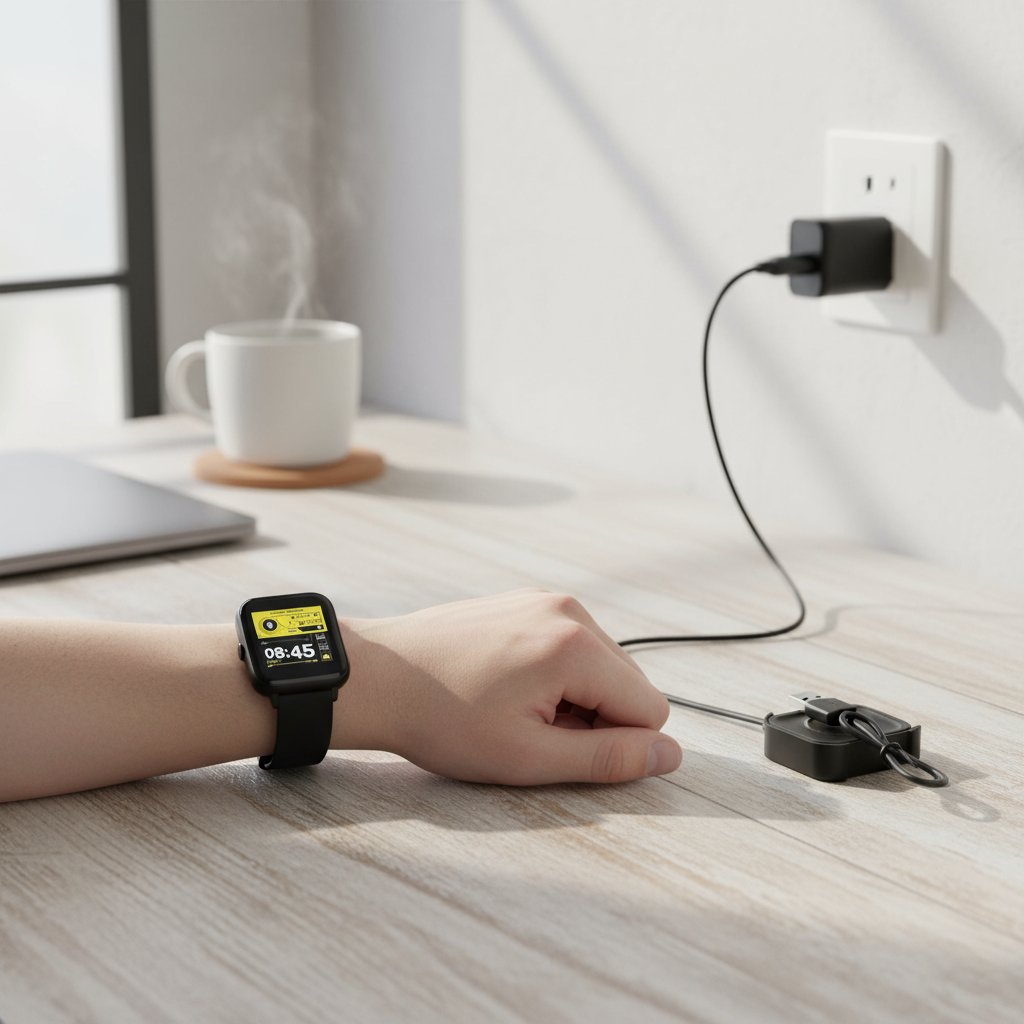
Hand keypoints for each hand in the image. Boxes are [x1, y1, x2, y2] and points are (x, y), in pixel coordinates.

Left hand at [334, 590, 681, 784]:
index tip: (555, 746)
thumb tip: (671, 756)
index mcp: (576, 646)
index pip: (652, 710)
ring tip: (512, 706)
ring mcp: (546, 599)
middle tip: (529, 729)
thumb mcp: (528, 758)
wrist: (377, 677)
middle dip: (595, 717)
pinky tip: (505, 684)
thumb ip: (609, 759)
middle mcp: (570, 610)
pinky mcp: (526, 600)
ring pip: (602, 665)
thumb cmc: (443, 721)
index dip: (613, 744)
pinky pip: (571, 643)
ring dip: (574, 696)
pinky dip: (553, 672)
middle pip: (630, 683)